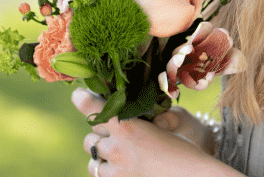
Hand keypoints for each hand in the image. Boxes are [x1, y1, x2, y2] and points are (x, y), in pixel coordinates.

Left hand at [72, 88, 234, 176]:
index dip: (83, 100)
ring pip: (92, 158)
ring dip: (100, 152)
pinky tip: (118, 166)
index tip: (78, 94)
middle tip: (114, 128)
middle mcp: (116, 148)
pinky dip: (105, 169)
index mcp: (127, 127)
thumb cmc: (184, 151)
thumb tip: (134, 116)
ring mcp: (114, 171)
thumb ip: (144, 119)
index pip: (95, 109)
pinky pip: (99, 174)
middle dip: (98, 130)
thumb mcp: (166, 127)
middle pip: (91, 134)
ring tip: (116, 150)